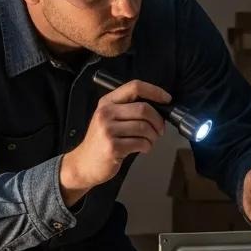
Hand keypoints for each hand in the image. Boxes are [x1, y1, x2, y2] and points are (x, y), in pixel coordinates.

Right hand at [59, 79, 170, 205]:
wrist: (84, 164)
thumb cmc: (100, 142)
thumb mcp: (108, 119)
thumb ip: (128, 109)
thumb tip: (158, 107)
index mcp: (107, 102)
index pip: (135, 87)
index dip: (155, 91)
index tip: (166, 99)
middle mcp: (105, 113)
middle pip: (143, 109)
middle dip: (158, 120)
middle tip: (159, 129)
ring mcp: (108, 130)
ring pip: (144, 127)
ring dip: (153, 136)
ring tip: (149, 141)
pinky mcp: (112, 147)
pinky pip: (141, 143)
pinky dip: (147, 146)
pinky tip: (142, 148)